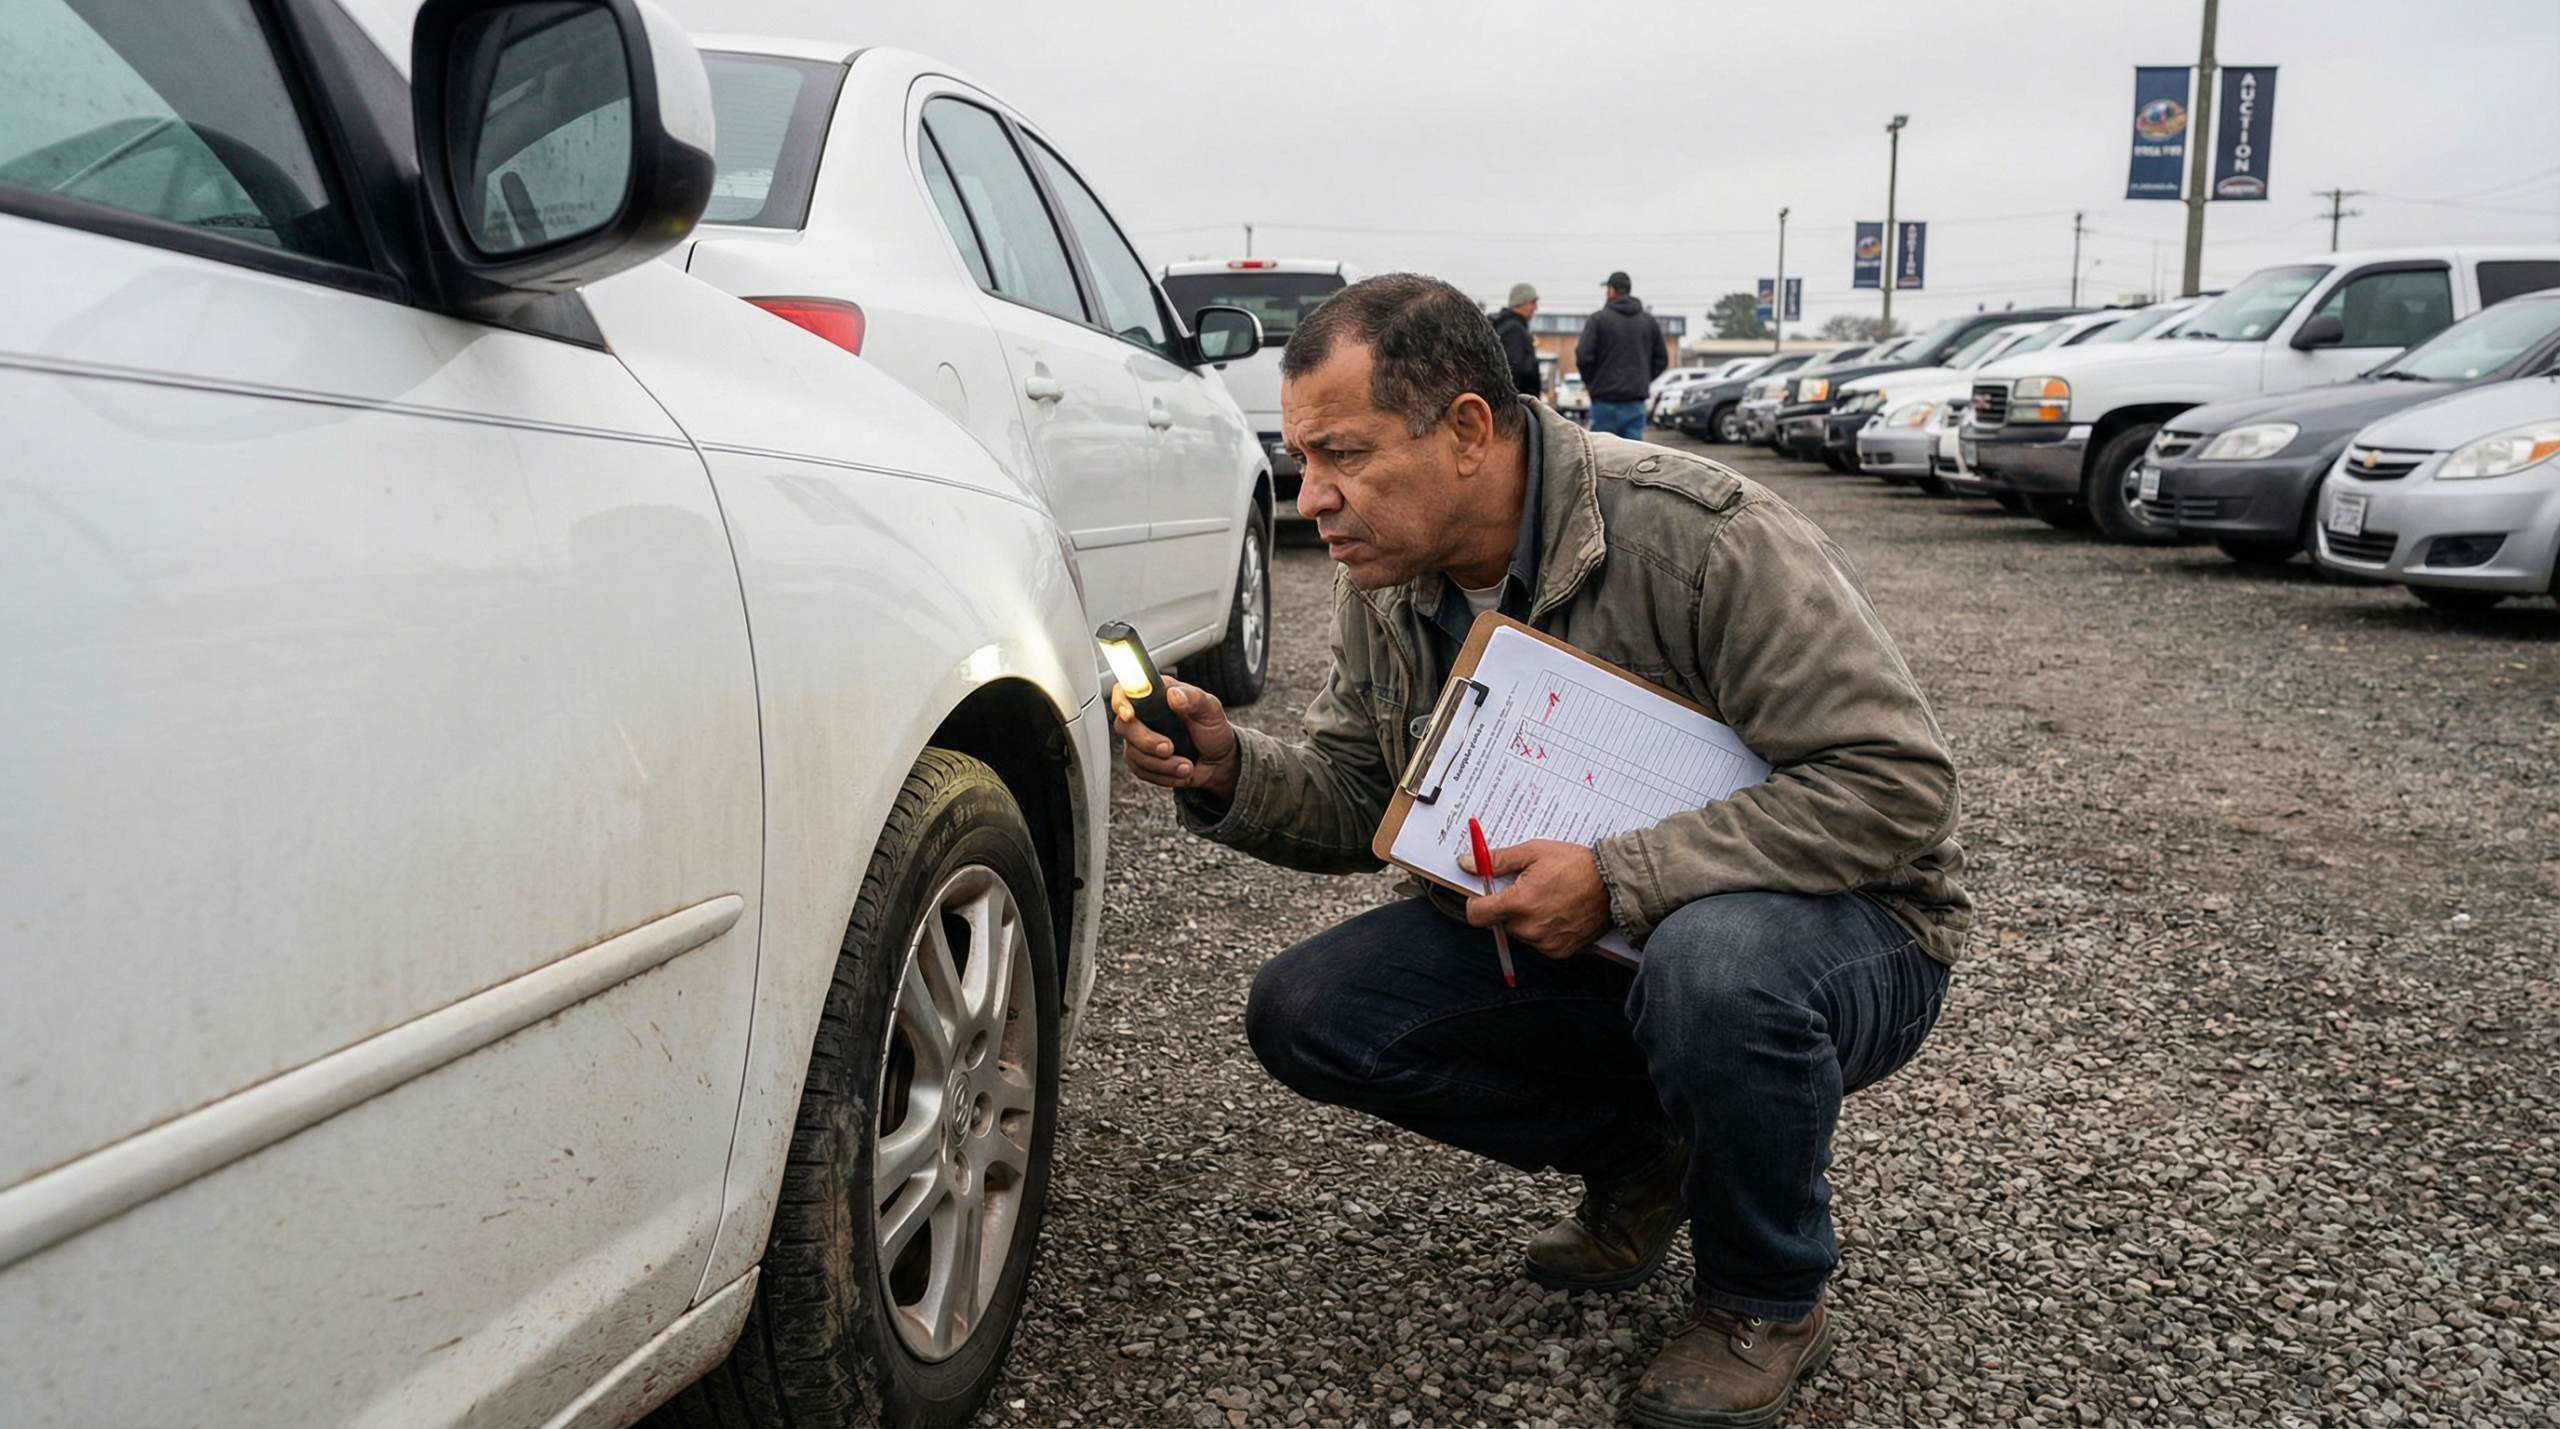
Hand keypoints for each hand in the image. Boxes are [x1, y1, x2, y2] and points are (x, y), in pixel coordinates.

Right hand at [1111, 680, 1239, 799]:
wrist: (1218, 761)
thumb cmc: (1212, 730)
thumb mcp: (1211, 711)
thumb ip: (1194, 699)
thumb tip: (1174, 694)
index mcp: (1157, 694)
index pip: (1125, 691)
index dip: (1121, 702)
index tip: (1131, 715)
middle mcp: (1144, 715)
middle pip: (1124, 726)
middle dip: (1146, 741)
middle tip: (1170, 748)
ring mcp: (1139, 738)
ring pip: (1133, 753)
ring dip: (1162, 764)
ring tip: (1187, 766)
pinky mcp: (1142, 760)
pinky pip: (1141, 771)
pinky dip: (1163, 775)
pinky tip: (1180, 772)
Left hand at [1459, 838, 1612, 957]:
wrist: (1614, 883)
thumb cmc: (1576, 865)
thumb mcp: (1533, 852)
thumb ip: (1497, 860)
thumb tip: (1468, 863)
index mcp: (1519, 903)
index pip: (1476, 914)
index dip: (1475, 902)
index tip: (1483, 894)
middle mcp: (1529, 928)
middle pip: (1500, 922)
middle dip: (1507, 906)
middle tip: (1527, 888)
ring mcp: (1545, 943)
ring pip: (1520, 933)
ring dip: (1525, 919)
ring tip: (1547, 898)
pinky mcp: (1560, 951)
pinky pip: (1539, 942)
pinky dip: (1543, 930)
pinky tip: (1558, 912)